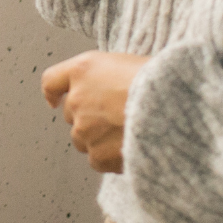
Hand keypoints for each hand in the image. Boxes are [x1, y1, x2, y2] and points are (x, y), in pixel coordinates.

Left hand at [42, 50, 148, 173]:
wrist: (171, 107)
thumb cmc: (158, 81)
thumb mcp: (126, 62)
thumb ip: (104, 77)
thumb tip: (104, 90)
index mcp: (82, 70)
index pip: (51, 81)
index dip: (53, 93)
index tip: (54, 100)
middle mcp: (76, 100)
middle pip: (72, 114)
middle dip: (89, 116)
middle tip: (117, 116)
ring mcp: (84, 129)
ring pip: (83, 138)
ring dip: (99, 137)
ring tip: (128, 130)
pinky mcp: (97, 155)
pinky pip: (98, 160)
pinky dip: (110, 157)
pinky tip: (131, 146)